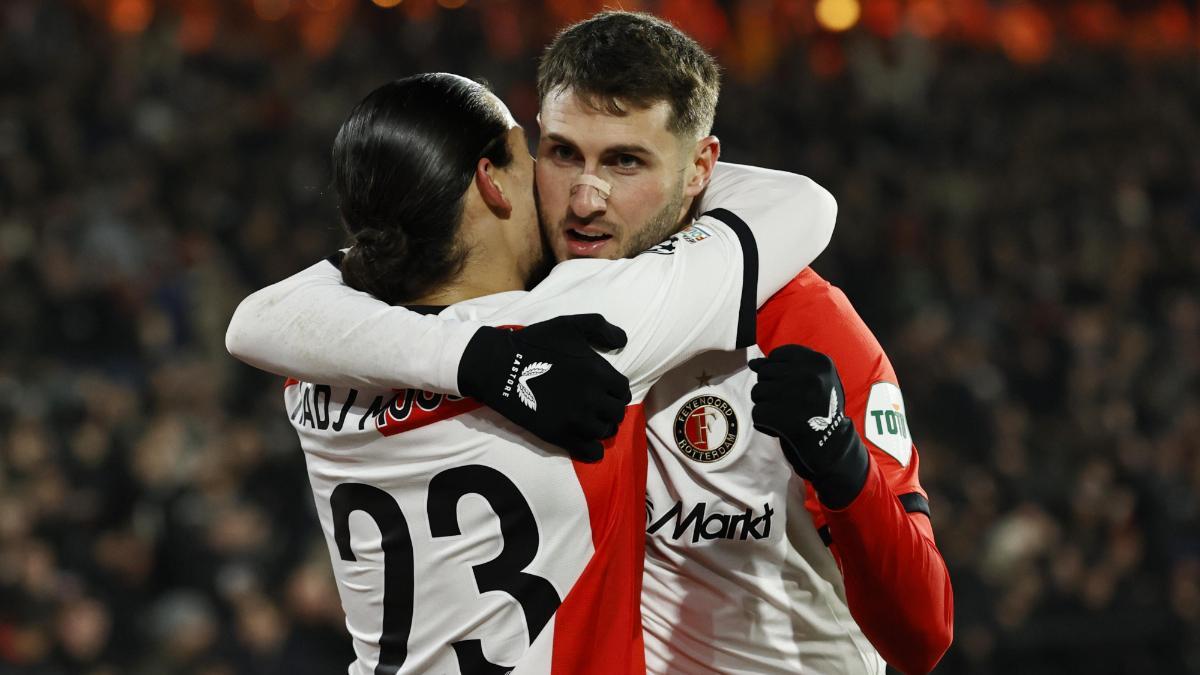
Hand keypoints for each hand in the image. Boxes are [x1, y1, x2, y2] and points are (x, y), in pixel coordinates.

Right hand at [458, 314, 631, 461]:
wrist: (500, 366)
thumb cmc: (536, 343)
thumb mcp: (570, 324)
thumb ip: (601, 328)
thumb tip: (622, 340)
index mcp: (598, 373)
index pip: (622, 390)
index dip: (615, 390)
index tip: (605, 390)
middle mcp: (592, 398)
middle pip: (617, 413)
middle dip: (610, 409)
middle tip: (598, 406)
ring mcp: (577, 419)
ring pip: (605, 432)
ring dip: (601, 427)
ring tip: (590, 421)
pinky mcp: (560, 435)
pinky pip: (590, 451)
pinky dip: (594, 449)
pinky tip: (586, 441)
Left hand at [749, 344, 868, 508]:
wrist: (833, 447)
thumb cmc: (819, 410)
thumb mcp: (813, 382)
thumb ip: (782, 367)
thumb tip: (753, 364)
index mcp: (821, 362)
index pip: (778, 354)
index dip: (777, 371)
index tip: (788, 386)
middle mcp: (810, 376)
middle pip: (765, 373)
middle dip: (770, 389)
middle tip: (790, 405)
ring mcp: (797, 397)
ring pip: (757, 392)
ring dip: (766, 406)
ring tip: (786, 415)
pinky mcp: (784, 418)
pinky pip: (757, 413)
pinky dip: (764, 424)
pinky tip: (781, 428)